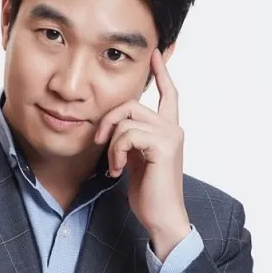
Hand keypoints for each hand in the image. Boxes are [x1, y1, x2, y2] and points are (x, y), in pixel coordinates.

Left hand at [94, 49, 190, 256]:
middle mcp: (173, 128)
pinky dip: (116, 152)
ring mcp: (170, 135)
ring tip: (113, 166)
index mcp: (168, 130)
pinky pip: (127, 134)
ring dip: (111, 144)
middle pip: (131, 104)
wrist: (162, 218)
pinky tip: (117, 171)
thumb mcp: (135, 161)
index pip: (168, 94)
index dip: (162, 73)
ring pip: (126, 119)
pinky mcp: (163, 145)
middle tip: (98, 142)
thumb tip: (113, 129)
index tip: (156, 54)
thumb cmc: (149, 194)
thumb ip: (131, 140)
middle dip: (107, 120)